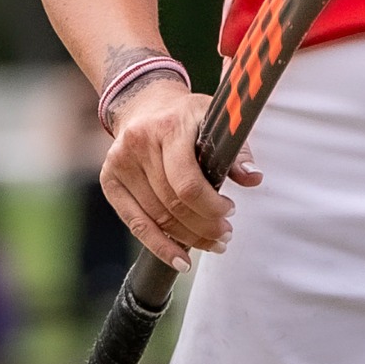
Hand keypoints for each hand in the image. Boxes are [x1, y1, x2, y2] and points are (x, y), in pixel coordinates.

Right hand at [99, 73, 261, 271]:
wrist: (144, 103)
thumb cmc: (186, 115)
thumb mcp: (215, 118)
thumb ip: (236, 149)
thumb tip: (254, 177)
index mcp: (169, 126)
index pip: (188, 181)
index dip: (211, 205)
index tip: (230, 212)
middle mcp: (140, 143)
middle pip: (173, 203)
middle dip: (204, 227)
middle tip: (225, 237)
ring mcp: (120, 163)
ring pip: (157, 217)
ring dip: (188, 239)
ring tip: (212, 244)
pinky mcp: (110, 180)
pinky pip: (136, 223)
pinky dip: (160, 246)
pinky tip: (180, 260)